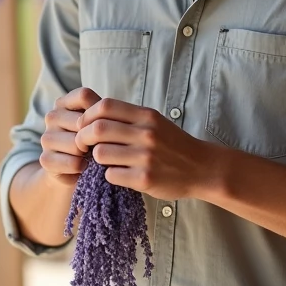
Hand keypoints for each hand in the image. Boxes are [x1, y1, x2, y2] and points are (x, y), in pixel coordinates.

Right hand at [39, 87, 102, 187]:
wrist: (75, 170)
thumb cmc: (92, 141)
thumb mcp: (99, 122)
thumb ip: (102, 113)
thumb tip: (100, 120)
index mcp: (64, 102)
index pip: (84, 95)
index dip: (100, 110)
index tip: (106, 122)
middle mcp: (52, 116)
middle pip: (82, 122)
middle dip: (95, 137)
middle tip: (99, 145)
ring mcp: (46, 137)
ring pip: (76, 144)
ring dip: (89, 154)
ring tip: (90, 156)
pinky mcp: (45, 159)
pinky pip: (72, 162)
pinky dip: (82, 167)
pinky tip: (83, 166)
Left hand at [75, 99, 211, 199]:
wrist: (202, 168)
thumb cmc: (172, 144)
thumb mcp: (154, 122)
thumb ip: (128, 118)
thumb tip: (90, 116)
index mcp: (146, 116)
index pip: (104, 106)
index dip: (87, 115)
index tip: (84, 126)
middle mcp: (146, 134)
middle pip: (97, 129)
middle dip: (84, 138)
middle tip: (84, 146)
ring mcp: (146, 157)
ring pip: (101, 154)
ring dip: (97, 159)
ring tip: (106, 161)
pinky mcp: (145, 179)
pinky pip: (111, 175)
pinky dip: (110, 175)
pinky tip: (120, 174)